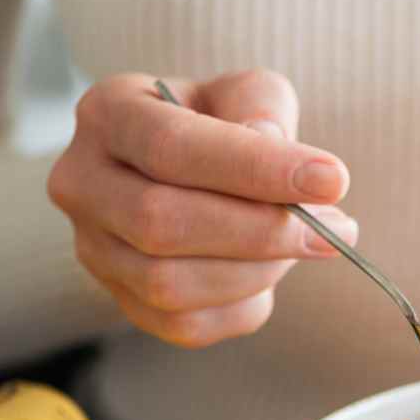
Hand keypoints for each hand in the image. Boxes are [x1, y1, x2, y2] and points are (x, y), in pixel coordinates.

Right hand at [48, 69, 357, 346]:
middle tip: (337, 228)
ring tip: (310, 243)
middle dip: (262, 231)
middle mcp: (82, 183)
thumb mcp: (249, 94)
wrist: (198, 175)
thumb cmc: (226, 127)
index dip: (256, 168)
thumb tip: (269, 145)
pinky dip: (245, 304)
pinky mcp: (125, 303)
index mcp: (107, 114)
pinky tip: (271, 272)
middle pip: (161, 223)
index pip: (172, 147)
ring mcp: (95, 250)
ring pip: (170, 284)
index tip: (331, 180)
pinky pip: (188, 325)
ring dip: (259, 270)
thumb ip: (261, 107)